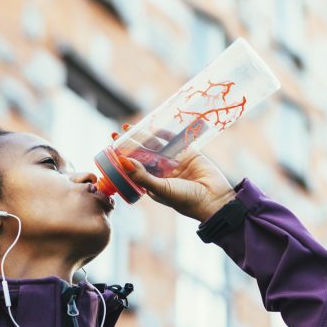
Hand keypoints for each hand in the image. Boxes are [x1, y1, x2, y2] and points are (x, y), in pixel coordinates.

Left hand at [116, 124, 235, 221]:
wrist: (214, 200)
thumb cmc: (186, 200)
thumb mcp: (161, 189)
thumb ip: (142, 176)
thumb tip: (122, 161)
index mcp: (153, 184)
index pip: (134, 167)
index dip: (123, 157)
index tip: (112, 146)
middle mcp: (162, 172)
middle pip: (143, 154)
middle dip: (130, 143)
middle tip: (118, 131)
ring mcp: (174, 162)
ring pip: (156, 146)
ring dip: (144, 136)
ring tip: (132, 127)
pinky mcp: (188, 153)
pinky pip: (174, 140)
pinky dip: (165, 133)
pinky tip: (154, 126)